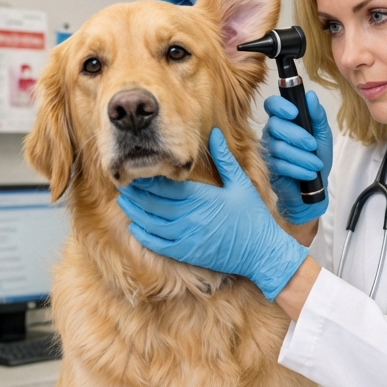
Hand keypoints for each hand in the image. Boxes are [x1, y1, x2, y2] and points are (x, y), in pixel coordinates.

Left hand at [117, 129, 307, 300]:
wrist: (262, 253)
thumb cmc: (253, 217)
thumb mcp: (241, 184)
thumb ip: (224, 159)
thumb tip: (214, 133)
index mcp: (203, 198)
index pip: (167, 186)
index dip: (149, 178)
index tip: (139, 169)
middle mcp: (190, 218)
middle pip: (153, 203)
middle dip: (136, 193)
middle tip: (125, 182)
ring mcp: (187, 237)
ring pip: (151, 223)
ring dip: (135, 212)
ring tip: (125, 201)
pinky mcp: (186, 253)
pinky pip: (158, 244)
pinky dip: (144, 234)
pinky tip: (136, 226)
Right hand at [261, 91, 332, 223]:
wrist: (315, 187)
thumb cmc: (317, 157)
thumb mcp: (323, 134)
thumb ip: (318, 115)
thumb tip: (310, 96)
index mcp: (284, 120)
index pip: (272, 104)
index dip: (280, 105)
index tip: (295, 112)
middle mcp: (272, 132)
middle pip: (275, 125)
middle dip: (296, 135)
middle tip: (313, 145)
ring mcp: (267, 150)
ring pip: (278, 147)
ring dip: (301, 156)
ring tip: (316, 165)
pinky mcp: (268, 168)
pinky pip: (279, 165)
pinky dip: (298, 169)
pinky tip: (309, 174)